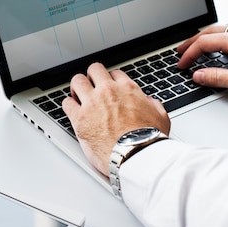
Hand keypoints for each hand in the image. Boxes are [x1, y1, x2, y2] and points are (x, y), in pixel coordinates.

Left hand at [62, 62, 170, 176]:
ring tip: (78, 95)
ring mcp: (92, 103)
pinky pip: (67, 103)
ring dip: (77, 87)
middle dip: (92, 77)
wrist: (136, 156)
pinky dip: (69, 105)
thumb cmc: (148, 141)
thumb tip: (150, 102)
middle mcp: (108, 92)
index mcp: (127, 89)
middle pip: (94, 70)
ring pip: (77, 81)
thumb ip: (153, 106)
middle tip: (91, 87)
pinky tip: (72, 111)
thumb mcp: (160, 118)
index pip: (115, 74)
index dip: (111, 80)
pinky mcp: (79, 118)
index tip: (109, 87)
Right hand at [176, 25, 227, 111]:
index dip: (189, 54)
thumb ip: (217, 77)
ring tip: (198, 48)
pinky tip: (223, 48)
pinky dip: (222, 38)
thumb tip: (199, 75)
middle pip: (212, 31)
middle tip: (181, 51)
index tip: (182, 64)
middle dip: (193, 41)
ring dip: (208, 38)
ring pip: (225, 30)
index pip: (205, 42)